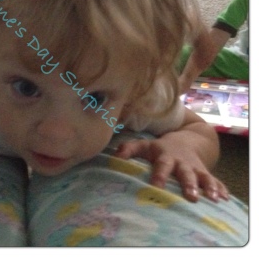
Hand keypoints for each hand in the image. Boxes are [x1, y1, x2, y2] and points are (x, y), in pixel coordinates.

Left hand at [114, 138, 228, 202]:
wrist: (186, 140)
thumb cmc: (160, 148)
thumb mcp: (145, 145)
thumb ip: (130, 148)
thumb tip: (116, 156)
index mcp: (165, 156)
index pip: (161, 165)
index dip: (159, 174)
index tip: (156, 185)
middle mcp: (181, 162)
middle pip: (184, 173)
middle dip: (188, 183)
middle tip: (190, 196)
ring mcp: (194, 168)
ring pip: (202, 177)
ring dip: (207, 187)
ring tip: (212, 198)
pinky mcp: (205, 173)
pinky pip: (214, 180)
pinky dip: (219, 189)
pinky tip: (224, 199)